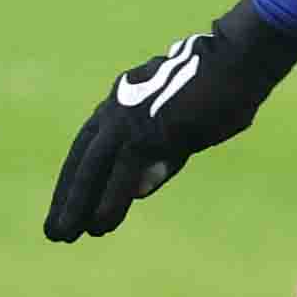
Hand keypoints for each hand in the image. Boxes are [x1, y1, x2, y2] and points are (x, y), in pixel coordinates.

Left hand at [44, 0, 296, 241]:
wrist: (241, 60)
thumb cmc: (223, 88)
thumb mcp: (186, 128)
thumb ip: (160, 157)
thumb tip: (137, 191)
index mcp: (125, 97)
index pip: (91, 144)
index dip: (77, 176)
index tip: (69, 204)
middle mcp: (118, 105)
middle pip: (83, 157)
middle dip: (68, 195)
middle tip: (55, 231)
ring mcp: (130, 117)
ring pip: (93, 167)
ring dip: (77, 204)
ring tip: (64, 236)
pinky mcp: (146, 131)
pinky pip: (121, 174)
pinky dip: (108, 202)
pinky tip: (99, 226)